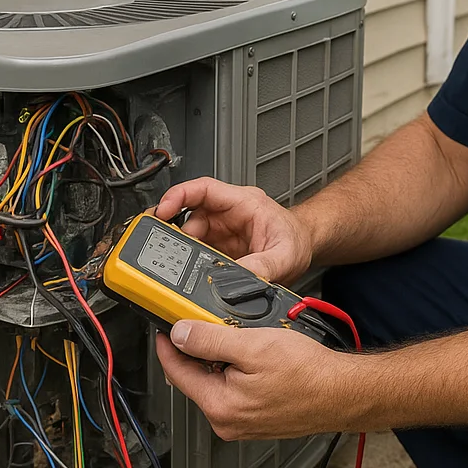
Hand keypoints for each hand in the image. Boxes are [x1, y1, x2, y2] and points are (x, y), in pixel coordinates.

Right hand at [155, 178, 313, 283]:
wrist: (305, 248)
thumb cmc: (297, 241)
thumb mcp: (284, 256)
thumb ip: (261, 267)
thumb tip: (237, 278)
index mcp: (243, 203)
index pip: (203, 189)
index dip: (178, 195)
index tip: (162, 210)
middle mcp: (229, 212)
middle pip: (190, 213)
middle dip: (174, 229)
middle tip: (162, 246)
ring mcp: (222, 229)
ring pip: (190, 233)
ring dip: (181, 248)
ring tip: (177, 263)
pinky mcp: (218, 246)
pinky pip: (196, 249)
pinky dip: (188, 259)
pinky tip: (188, 271)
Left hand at [155, 321, 365, 439]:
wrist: (345, 393)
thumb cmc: (309, 374)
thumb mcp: (253, 344)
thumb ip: (210, 340)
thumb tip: (180, 334)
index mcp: (220, 406)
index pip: (177, 372)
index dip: (168, 343)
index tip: (165, 325)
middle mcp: (228, 421)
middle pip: (196, 377)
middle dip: (199, 348)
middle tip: (209, 322)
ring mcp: (244, 422)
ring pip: (218, 382)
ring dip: (222, 358)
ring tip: (242, 337)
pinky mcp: (259, 419)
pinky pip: (237, 390)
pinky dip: (239, 370)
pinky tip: (257, 355)